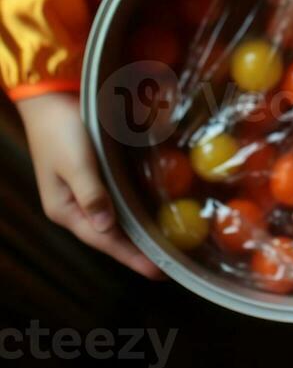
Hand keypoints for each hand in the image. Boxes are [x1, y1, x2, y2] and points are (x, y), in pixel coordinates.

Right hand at [16, 90, 166, 279]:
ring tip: (161, 243)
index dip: (130, 256)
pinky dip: (131, 208)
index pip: (102, 240)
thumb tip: (105, 229)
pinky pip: (115, 198)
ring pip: (114, 218)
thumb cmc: (61, 130)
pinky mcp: (93, 173)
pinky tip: (147, 209)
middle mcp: (74, 205)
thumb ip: (91, 194)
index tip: (157, 271)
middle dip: (135, 250)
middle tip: (166, 263)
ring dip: (134, 231)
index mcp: (65, 209)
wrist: (50, 96)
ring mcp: (83, 189)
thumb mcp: (76, 162)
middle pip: (109, 234)